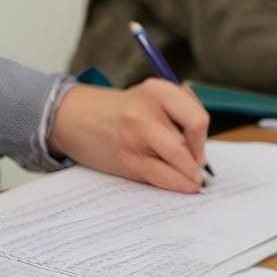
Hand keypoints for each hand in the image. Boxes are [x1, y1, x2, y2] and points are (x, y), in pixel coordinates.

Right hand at [49, 79, 209, 192]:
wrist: (73, 117)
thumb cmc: (120, 112)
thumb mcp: (150, 98)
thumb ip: (178, 114)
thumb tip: (201, 149)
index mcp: (157, 91)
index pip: (197, 120)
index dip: (202, 140)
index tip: (199, 150)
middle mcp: (146, 112)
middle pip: (189, 144)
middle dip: (197, 161)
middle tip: (197, 169)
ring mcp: (135, 137)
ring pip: (178, 163)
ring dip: (190, 176)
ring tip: (193, 181)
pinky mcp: (127, 160)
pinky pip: (161, 177)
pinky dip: (178, 184)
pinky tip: (184, 186)